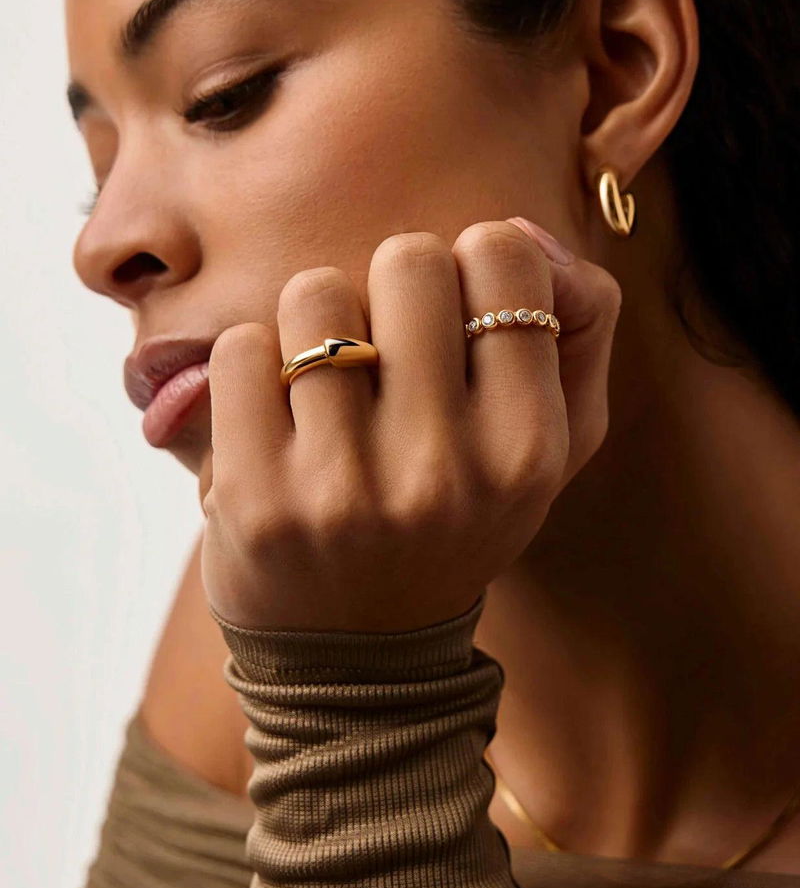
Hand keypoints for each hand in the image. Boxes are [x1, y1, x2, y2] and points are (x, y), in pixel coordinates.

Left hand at [198, 220, 620, 632]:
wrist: (357, 656)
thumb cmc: (456, 523)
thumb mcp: (555, 444)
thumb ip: (579, 326)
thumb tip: (522, 231)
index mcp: (527, 448)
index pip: (503, 254)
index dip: (474, 262)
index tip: (456, 318)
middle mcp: (444, 469)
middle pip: (407, 257)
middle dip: (391, 286)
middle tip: (389, 351)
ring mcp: (343, 487)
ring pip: (315, 294)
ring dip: (317, 326)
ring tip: (330, 391)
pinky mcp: (255, 497)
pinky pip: (241, 348)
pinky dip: (253, 367)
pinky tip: (275, 423)